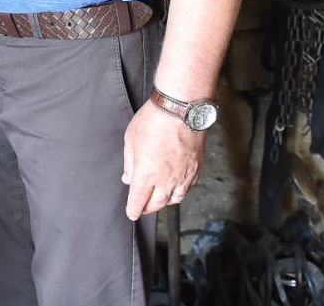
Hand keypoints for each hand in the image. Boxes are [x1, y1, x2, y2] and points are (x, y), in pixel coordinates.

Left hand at [122, 100, 204, 219]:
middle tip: (143, 207)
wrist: (181, 110)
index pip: (138, 202)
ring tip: (159, 199)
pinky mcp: (195, 169)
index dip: (133, 210)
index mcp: (146, 175)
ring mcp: (183, 176)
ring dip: (164, 202)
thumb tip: (128, 177)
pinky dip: (179, 191)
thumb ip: (129, 163)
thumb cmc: (153, 121)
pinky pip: (187, 188)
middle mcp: (166, 180)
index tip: (131, 213)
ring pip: (174, 199)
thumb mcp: (131, 139)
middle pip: (157, 204)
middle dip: (148, 208)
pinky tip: (176, 187)